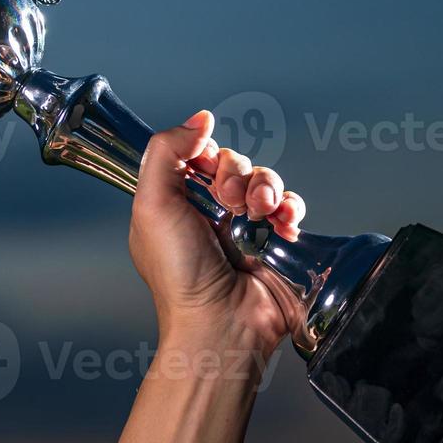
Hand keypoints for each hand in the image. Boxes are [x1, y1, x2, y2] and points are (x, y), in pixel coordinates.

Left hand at [128, 110, 307, 360]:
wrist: (222, 323)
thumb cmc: (179, 273)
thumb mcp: (152, 204)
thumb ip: (166, 151)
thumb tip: (200, 119)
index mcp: (175, 202)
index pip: (198, 154)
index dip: (208, 154)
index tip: (207, 170)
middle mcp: (209, 212)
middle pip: (235, 163)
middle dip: (238, 174)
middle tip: (231, 202)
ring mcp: (244, 227)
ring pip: (265, 180)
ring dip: (266, 189)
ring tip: (259, 215)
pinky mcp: (275, 242)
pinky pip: (290, 206)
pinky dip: (290, 210)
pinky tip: (282, 226)